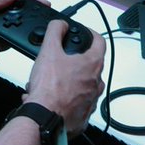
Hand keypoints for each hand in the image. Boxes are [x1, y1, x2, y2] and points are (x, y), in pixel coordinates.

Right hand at [22, 20, 105, 135]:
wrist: (44, 120)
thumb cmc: (50, 90)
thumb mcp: (48, 51)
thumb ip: (55, 31)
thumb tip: (60, 24)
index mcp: (92, 65)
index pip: (100, 42)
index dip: (91, 34)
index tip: (85, 33)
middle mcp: (96, 84)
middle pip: (88, 66)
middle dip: (72, 62)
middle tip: (57, 62)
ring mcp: (91, 102)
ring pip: (80, 86)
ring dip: (65, 83)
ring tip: (46, 84)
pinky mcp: (82, 118)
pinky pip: (74, 105)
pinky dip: (62, 101)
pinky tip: (46, 100)